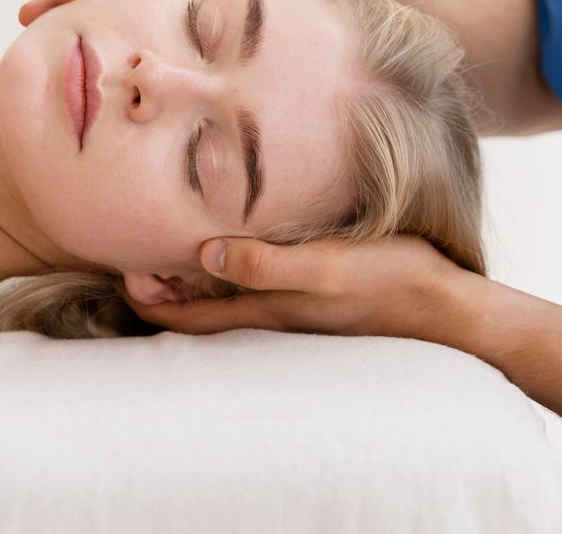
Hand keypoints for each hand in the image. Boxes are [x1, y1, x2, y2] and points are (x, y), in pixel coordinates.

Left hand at [125, 234, 482, 344]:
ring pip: (227, 298)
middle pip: (200, 309)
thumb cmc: (385, 280)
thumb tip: (203, 254)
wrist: (442, 304)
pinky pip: (258, 285)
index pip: (188, 317)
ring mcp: (293, 304)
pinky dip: (233, 269)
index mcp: (265, 309)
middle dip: (162, 288)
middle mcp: (272, 312)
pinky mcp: (315, 290)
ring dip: (194, 279)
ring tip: (168, 246)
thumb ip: (264, 263)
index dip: (148, 299)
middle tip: (130, 253)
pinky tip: (240, 244)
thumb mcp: (322, 266)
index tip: (118, 268)